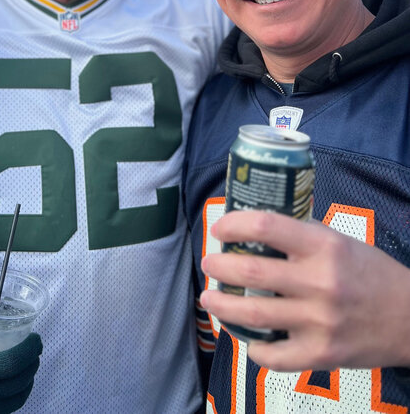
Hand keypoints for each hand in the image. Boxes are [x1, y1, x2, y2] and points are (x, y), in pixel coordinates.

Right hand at [0, 319, 41, 413]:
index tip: (36, 338)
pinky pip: (12, 406)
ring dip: (30, 378)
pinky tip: (19, 382)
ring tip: (31, 363)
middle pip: (22, 379)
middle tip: (35, 347)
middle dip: (34, 361)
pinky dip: (20, 393)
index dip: (30, 349)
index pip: (13, 363)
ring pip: (21, 395)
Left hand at [199, 210, 409, 371]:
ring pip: (254, 315)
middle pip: (251, 272)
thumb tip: (258, 225)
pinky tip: (247, 340)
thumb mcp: (340, 241)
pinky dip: (255, 350)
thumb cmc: (371, 273)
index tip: (220, 229)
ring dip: (223, 307)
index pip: (265, 226)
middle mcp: (319, 282)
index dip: (234, 225)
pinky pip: (275, 356)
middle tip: (209, 265)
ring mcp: (319, 321)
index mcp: (323, 246)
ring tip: (209, 300)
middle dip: (219, 268)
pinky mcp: (321, 355)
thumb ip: (303, 234)